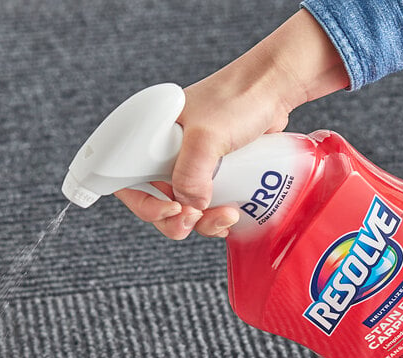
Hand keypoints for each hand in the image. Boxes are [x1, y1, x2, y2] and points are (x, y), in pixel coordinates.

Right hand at [115, 9, 348, 239]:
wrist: (274, 90)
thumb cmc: (238, 99)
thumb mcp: (206, 136)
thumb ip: (191, 175)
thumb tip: (191, 208)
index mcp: (151, 140)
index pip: (128, 181)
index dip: (143, 204)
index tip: (171, 211)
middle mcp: (166, 155)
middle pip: (158, 204)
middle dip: (177, 221)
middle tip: (195, 220)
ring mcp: (191, 167)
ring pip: (186, 210)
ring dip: (204, 223)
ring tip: (227, 215)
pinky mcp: (215, 176)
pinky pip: (208, 207)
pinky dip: (217, 218)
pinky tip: (232, 215)